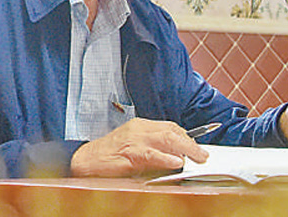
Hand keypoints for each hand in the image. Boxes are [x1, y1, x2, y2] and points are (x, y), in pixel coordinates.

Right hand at [70, 118, 208, 176]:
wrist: (84, 160)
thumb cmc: (108, 156)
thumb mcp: (134, 148)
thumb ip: (153, 150)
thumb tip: (176, 159)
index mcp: (141, 125)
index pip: (170, 126)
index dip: (186, 136)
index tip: (198, 146)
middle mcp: (139, 128)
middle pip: (171, 130)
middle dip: (190, 142)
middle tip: (203, 154)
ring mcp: (134, 139)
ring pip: (165, 138)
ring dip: (185, 148)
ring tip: (197, 157)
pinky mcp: (128, 153)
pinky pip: (150, 154)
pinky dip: (165, 158)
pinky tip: (176, 163)